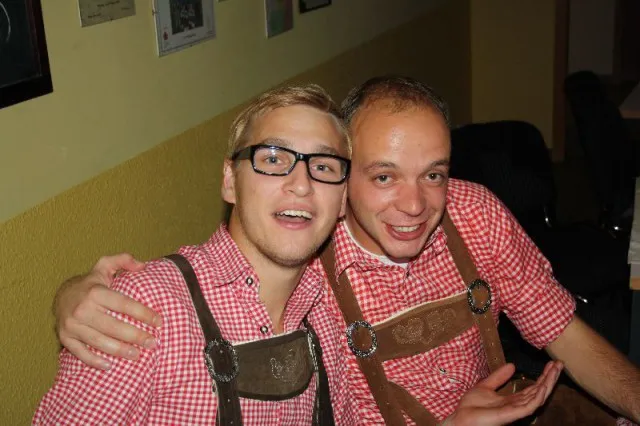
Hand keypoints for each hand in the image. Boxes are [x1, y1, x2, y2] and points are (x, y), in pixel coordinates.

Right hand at [54, 253, 160, 369]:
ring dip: (119, 351)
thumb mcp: (105, 266)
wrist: (60, 294)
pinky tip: (110, 365)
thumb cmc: (91, 283)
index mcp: (95, 292)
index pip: (124, 304)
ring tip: (137, 355)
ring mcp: (72, 325)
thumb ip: (124, 260)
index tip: (159, 321)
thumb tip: (143, 266)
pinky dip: (95, 361)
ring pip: (99, 341)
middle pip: (113, 326)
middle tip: (152, 342)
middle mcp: (82, 309)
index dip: (143, 313)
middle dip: (135, 336)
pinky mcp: (65, 338)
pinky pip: (80, 353)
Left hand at [445, 361, 562, 425]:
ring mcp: (516, 410)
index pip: (533, 387)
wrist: (461, 419)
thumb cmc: (471, 407)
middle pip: (539, 391)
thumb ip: (499, 377)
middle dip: (550, 377)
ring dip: (548, 383)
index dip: (543, 376)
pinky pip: (529, 407)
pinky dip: (538, 397)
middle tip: (559, 363)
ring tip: (555, 370)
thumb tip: (512, 365)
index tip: (552, 363)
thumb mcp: (485, 386)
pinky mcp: (512, 415)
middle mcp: (517, 405)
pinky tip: (544, 387)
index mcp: (513, 400)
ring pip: (538, 397)